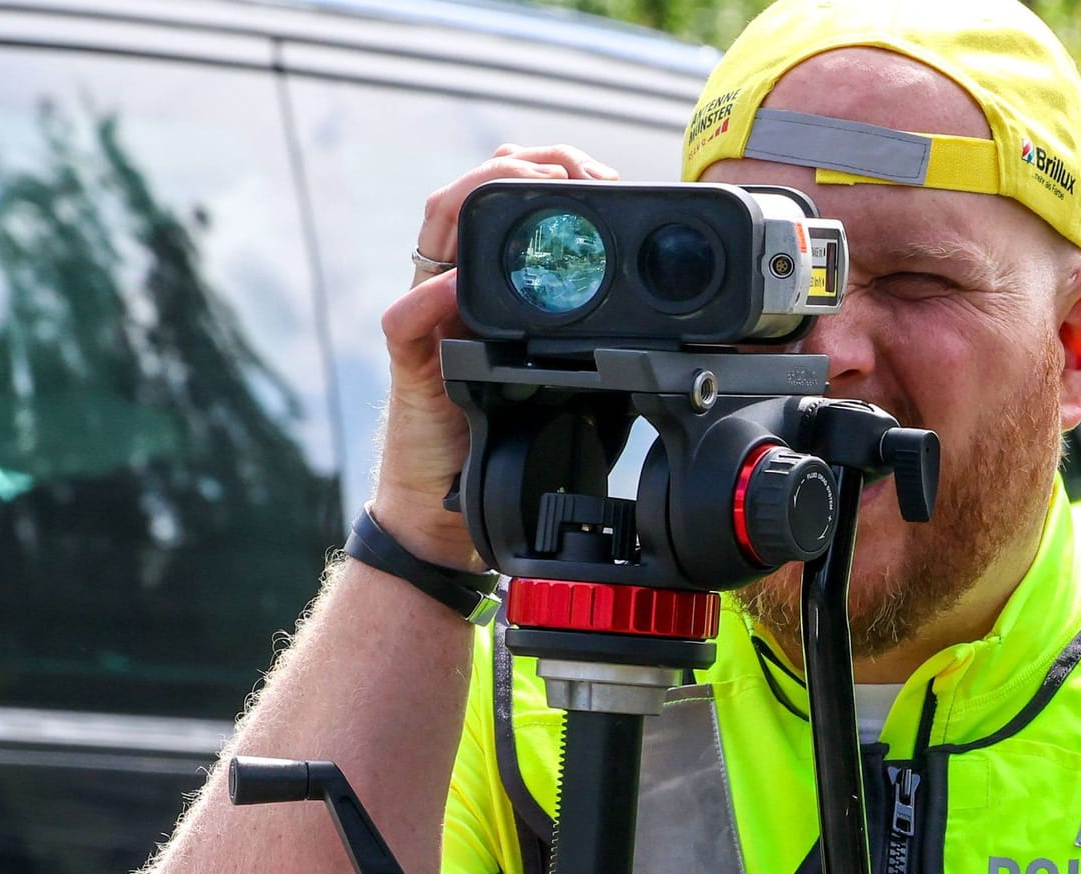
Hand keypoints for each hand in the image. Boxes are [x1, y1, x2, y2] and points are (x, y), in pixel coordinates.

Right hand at [374, 144, 620, 568]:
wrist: (448, 503)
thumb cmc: (511, 437)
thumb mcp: (575, 381)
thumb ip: (602, 348)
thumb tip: (672, 339)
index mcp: (494, 281)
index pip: (512, 196)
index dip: (555, 171)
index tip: (605, 179)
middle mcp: (457, 284)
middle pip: (475, 190)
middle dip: (527, 163)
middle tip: (579, 175)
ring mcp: (429, 314)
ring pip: (436, 224)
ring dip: (480, 192)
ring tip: (525, 189)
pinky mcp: (409, 358)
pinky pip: (408, 315)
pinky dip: (434, 295)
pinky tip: (459, 287)